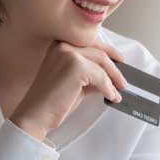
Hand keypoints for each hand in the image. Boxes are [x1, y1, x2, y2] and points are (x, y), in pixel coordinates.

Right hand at [10, 38, 128, 139]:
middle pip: (99, 52)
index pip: (90, 43)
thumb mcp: (73, 82)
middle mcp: (62, 45)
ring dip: (114, 79)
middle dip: (114, 67)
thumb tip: (109, 76)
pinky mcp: (76, 66)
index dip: (108, 51)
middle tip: (123, 80)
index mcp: (59, 45)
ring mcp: (69, 54)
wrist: (35, 115)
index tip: (119, 60)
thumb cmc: (52, 101)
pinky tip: (111, 97)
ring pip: (102, 63)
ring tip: (119, 92)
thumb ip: (89, 74)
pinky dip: (109, 88)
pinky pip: (101, 77)